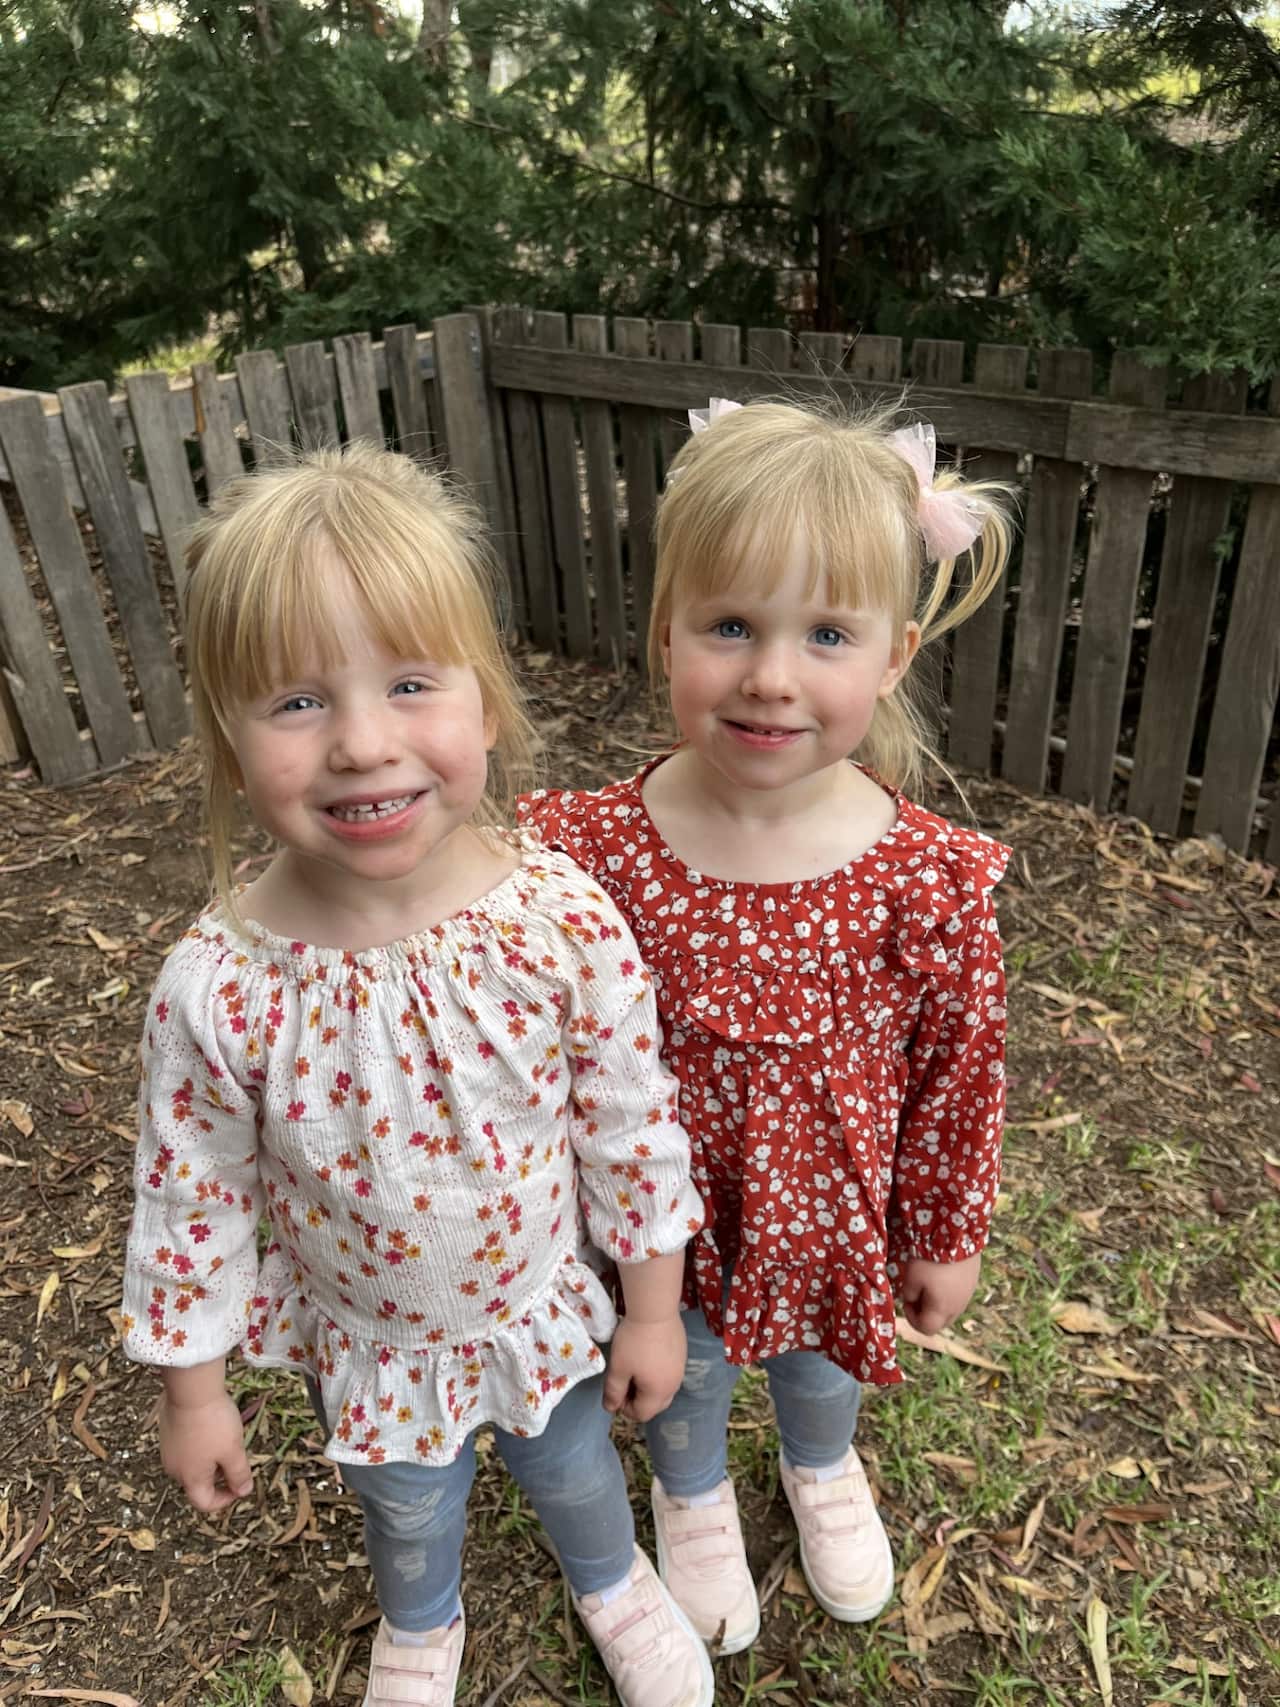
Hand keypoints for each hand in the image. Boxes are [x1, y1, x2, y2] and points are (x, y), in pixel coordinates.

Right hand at [159, 1388, 253, 1512]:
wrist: (190, 1390)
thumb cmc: (213, 1423)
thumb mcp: (233, 1450)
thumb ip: (239, 1474)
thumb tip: (244, 1491)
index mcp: (190, 1479)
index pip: (205, 1503)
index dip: (225, 1500)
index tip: (240, 1486)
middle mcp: (174, 1469)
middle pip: (198, 1483)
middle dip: (219, 1476)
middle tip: (236, 1457)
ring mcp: (168, 1450)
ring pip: (192, 1464)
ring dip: (210, 1459)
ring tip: (225, 1439)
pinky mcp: (167, 1432)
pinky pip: (185, 1447)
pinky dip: (200, 1445)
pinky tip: (211, 1426)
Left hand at [603, 1314, 686, 1421]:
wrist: (655, 1310)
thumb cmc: (634, 1341)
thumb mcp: (618, 1368)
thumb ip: (613, 1391)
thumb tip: (610, 1408)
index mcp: (658, 1393)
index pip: (641, 1414)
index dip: (624, 1408)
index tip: (615, 1390)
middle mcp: (673, 1386)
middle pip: (656, 1406)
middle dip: (638, 1400)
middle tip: (624, 1382)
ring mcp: (681, 1370)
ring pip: (664, 1390)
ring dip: (648, 1388)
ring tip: (636, 1369)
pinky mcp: (682, 1355)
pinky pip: (670, 1375)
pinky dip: (658, 1374)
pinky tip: (648, 1357)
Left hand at [900, 1254, 981, 1335]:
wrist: (956, 1236)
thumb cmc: (930, 1259)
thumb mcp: (911, 1277)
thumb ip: (909, 1294)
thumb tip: (911, 1300)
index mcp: (941, 1310)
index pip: (926, 1328)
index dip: (912, 1318)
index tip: (906, 1301)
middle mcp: (958, 1307)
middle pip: (940, 1322)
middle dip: (925, 1313)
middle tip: (917, 1294)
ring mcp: (968, 1295)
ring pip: (950, 1310)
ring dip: (937, 1303)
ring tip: (929, 1284)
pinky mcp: (973, 1282)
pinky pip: (959, 1296)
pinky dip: (948, 1293)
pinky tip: (942, 1275)